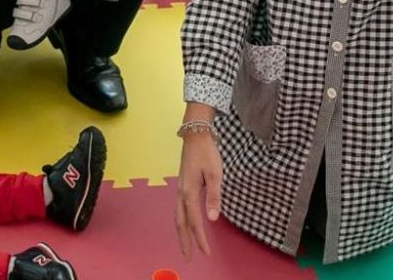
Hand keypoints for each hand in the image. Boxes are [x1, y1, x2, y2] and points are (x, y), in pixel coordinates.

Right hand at [175, 132, 221, 259]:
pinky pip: (178, 209)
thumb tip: (212, 218)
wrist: (195, 135)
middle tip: (188, 257)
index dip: (200, 238)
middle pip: (181, 222)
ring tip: (185, 245)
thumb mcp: (215, 174)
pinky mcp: (181, 185)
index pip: (194, 221)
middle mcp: (181, 193)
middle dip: (185, 241)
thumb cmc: (207, 153)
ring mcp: (179, 189)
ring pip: (177, 216)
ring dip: (181, 232)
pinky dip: (181, 221)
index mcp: (189, 192)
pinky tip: (185, 224)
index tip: (206, 253)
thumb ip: (213, 197)